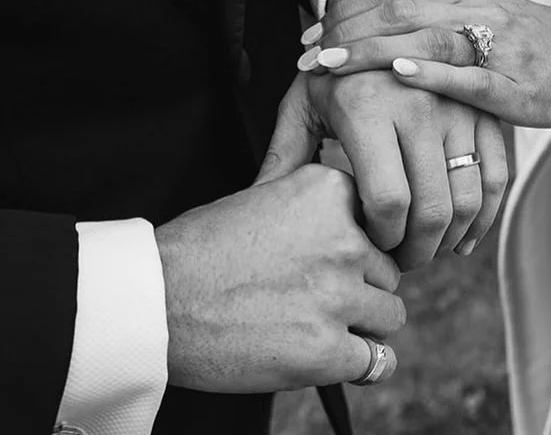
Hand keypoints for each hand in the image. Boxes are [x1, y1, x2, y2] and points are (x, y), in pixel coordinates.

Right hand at [157, 165, 403, 392]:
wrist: (156, 300)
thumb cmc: (202, 249)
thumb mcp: (268, 194)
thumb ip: (319, 204)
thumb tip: (361, 222)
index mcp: (330, 191)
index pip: (379, 219)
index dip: (359, 243)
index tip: (331, 258)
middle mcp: (345, 239)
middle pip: (387, 269)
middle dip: (361, 285)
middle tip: (320, 297)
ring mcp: (338, 295)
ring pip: (389, 313)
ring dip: (364, 323)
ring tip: (324, 325)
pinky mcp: (326, 350)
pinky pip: (377, 361)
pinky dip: (365, 364)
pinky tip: (345, 359)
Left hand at [272, 0, 509, 267]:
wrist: (383, 11)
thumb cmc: (337, 70)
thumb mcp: (304, 106)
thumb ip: (284, 158)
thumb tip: (255, 211)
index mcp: (369, 109)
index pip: (388, 200)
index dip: (383, 237)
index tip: (372, 244)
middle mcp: (420, 106)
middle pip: (433, 207)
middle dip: (418, 250)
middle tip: (401, 261)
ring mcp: (459, 107)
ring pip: (469, 197)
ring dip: (451, 238)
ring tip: (427, 247)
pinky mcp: (484, 109)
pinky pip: (497, 175)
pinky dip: (485, 216)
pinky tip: (463, 236)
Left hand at [308, 0, 550, 127]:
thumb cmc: (543, 43)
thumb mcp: (491, 19)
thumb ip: (447, 21)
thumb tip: (391, 34)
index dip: (345, 12)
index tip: (310, 33)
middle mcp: (478, 11)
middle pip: (397, 9)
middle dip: (343, 31)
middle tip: (302, 53)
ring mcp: (498, 46)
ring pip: (424, 37)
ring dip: (369, 50)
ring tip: (327, 63)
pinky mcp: (517, 84)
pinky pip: (469, 75)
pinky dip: (431, 72)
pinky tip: (399, 73)